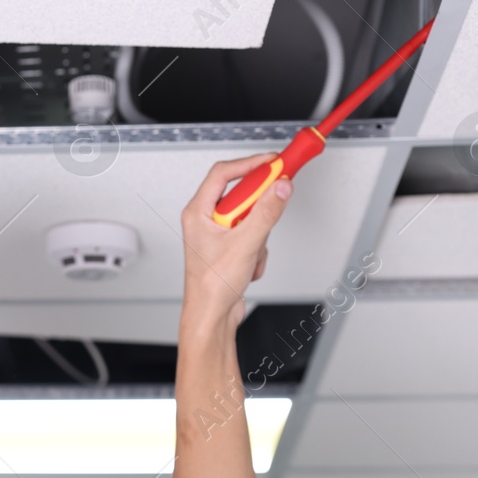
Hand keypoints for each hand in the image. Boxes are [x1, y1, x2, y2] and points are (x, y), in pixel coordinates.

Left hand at [178, 153, 292, 333]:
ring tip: (250, 254)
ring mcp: (218, 233)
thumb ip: (266, 212)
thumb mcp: (245, 243)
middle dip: (259, 209)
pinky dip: (257, 250)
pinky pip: (253, 235)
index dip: (251, 163)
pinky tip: (249, 266)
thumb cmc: (212, 285)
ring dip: (259, 237)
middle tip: (275, 201)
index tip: (274, 161)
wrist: (212, 315)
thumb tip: (280, 187)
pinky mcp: (230, 246)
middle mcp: (204, 219)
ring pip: (251, 217)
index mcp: (197, 212)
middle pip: (241, 195)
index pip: (224, 173)